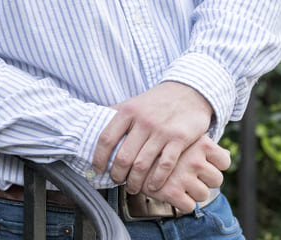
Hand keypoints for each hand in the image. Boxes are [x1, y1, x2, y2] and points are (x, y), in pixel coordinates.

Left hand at [92, 82, 225, 211]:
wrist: (188, 92)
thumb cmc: (157, 101)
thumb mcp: (133, 102)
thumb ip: (115, 114)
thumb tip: (91, 125)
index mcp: (128, 111)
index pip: (106, 138)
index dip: (99, 158)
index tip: (98, 169)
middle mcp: (143, 120)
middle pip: (123, 156)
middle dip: (117, 174)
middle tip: (117, 181)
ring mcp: (161, 130)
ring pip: (142, 164)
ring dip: (135, 182)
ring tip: (133, 187)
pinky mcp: (179, 138)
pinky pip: (164, 165)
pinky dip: (156, 180)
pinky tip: (152, 186)